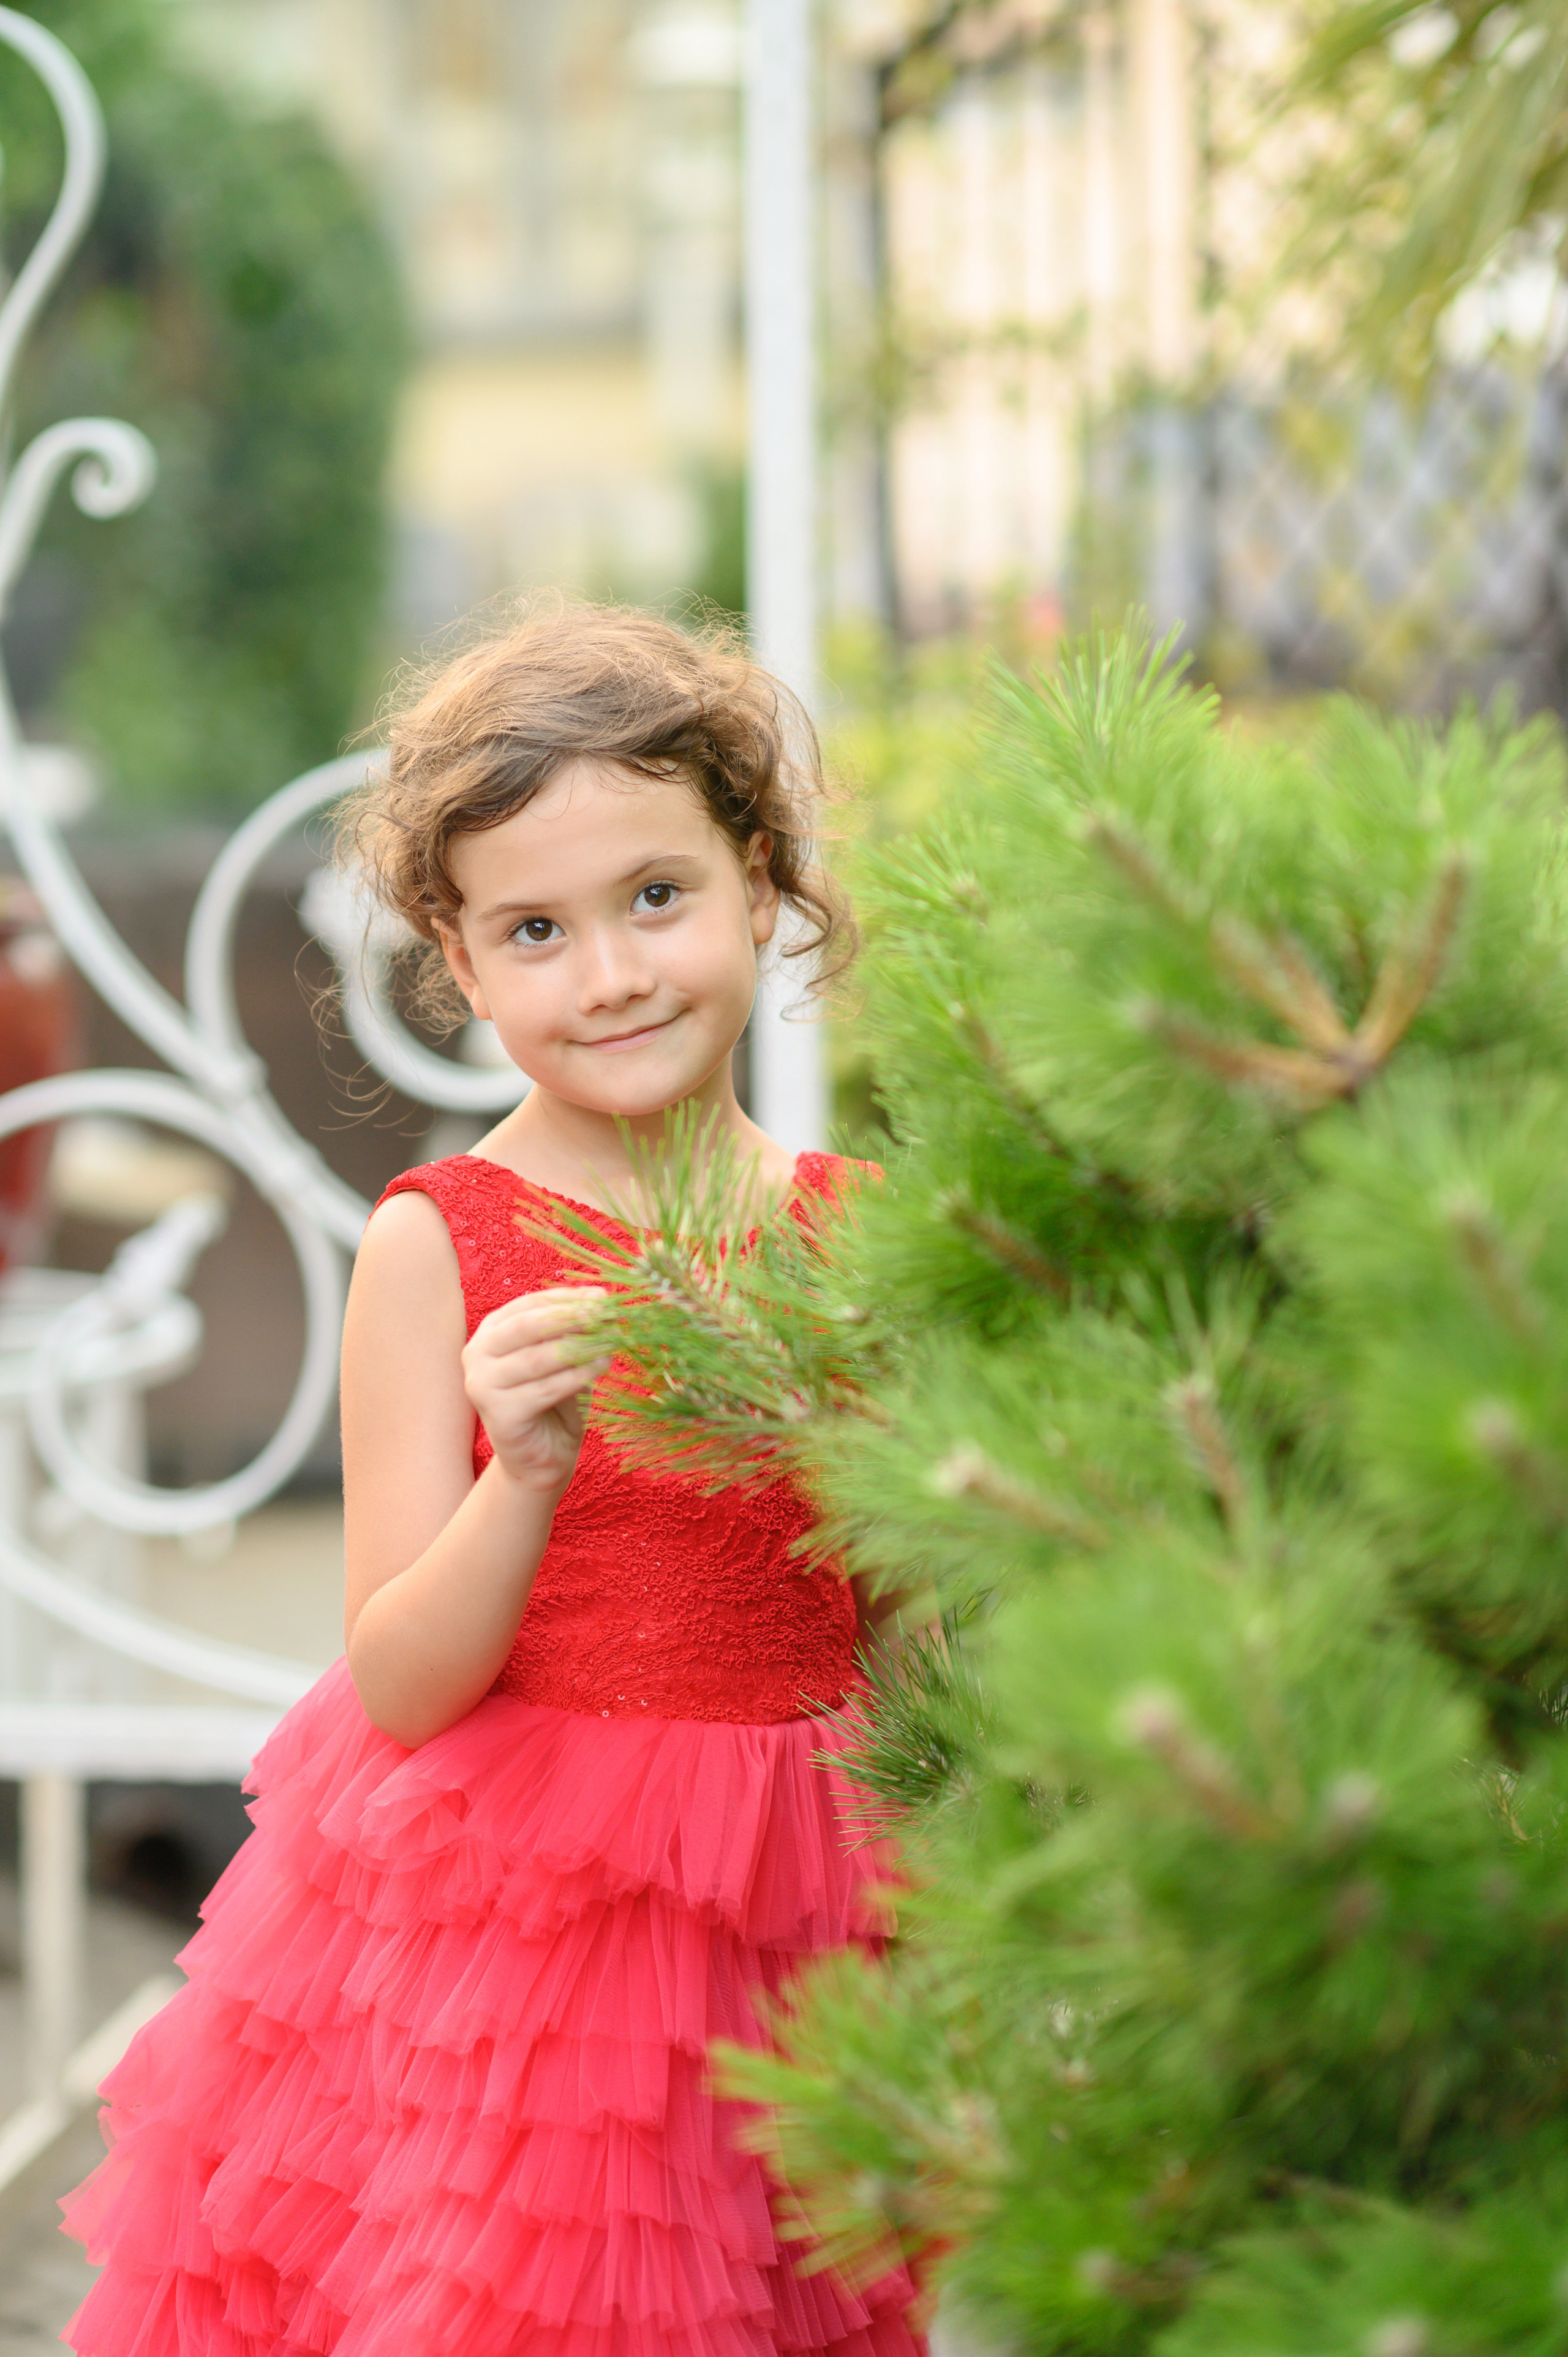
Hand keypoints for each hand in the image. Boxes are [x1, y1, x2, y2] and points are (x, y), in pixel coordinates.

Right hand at [460, 1286, 608, 1494]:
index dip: (568, 1298)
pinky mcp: (498, 1414)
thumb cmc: (555, 1401)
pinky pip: (545, 1389)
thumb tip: (600, 1302)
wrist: (541, 1457)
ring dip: (580, 1346)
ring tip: (613, 1340)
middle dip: (572, 1316)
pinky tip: (603, 1366)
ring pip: (537, 1357)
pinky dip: (577, 1376)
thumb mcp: (561, 1357)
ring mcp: (482, 1385)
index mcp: (490, 1332)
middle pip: (528, 1325)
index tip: (603, 1296)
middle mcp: (477, 1353)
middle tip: (607, 1312)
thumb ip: (571, 1332)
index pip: (530, 1304)